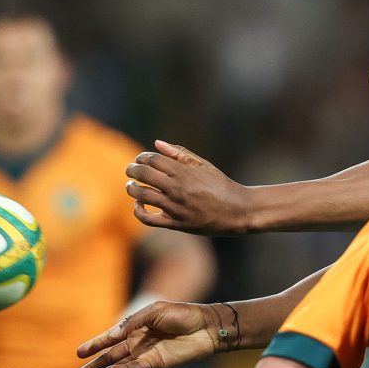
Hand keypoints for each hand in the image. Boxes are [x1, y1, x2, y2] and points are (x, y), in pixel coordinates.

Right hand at [77, 302, 221, 367]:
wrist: (205, 326)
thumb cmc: (182, 313)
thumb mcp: (155, 311)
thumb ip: (134, 322)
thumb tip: (114, 333)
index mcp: (135, 326)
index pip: (110, 337)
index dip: (95, 344)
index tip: (79, 352)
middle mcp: (137, 342)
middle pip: (111, 355)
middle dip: (95, 364)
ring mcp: (145, 354)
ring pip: (119, 365)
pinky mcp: (155, 364)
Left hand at [125, 140, 252, 233]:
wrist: (237, 210)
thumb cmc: (221, 185)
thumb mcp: (203, 165)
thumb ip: (180, 154)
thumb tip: (157, 143)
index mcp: (184, 171)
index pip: (152, 159)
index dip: (142, 157)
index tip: (141, 159)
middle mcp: (177, 188)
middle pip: (143, 174)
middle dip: (132, 170)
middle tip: (130, 170)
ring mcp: (175, 207)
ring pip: (142, 195)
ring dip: (132, 189)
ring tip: (131, 186)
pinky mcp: (175, 223)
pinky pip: (148, 219)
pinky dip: (138, 211)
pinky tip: (139, 205)